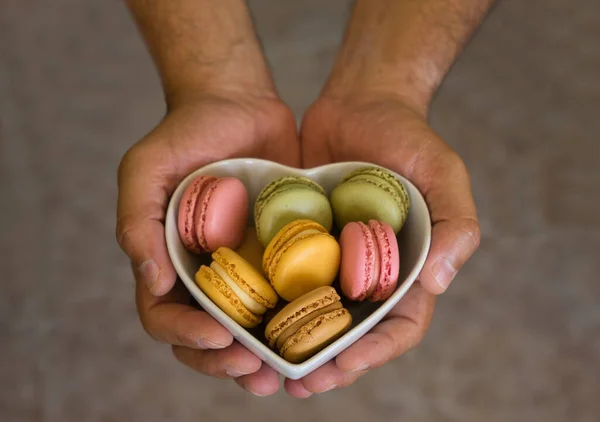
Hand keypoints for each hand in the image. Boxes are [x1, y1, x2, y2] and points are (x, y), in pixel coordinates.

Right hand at [116, 92, 299, 395]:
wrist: (238, 103)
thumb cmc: (186, 132)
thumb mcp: (147, 167)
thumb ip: (136, 220)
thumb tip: (150, 280)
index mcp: (168, 263)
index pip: (165, 317)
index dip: (186, 336)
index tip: (218, 336)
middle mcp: (207, 273)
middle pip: (209, 336)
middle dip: (228, 361)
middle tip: (256, 371)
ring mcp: (247, 266)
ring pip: (252, 327)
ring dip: (266, 356)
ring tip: (286, 372)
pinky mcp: (283, 253)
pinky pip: (290, 294)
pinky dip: (300, 319)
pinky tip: (319, 329)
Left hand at [283, 93, 479, 395]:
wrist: (360, 103)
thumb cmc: (409, 136)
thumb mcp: (443, 172)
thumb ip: (455, 224)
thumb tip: (437, 282)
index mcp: (409, 268)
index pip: (399, 326)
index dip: (375, 352)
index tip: (343, 366)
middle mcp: (370, 272)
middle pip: (351, 333)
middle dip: (327, 363)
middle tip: (297, 383)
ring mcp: (334, 259)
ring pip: (314, 316)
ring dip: (293, 345)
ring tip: (265, 365)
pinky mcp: (301, 242)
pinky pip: (285, 279)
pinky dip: (269, 304)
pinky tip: (246, 319)